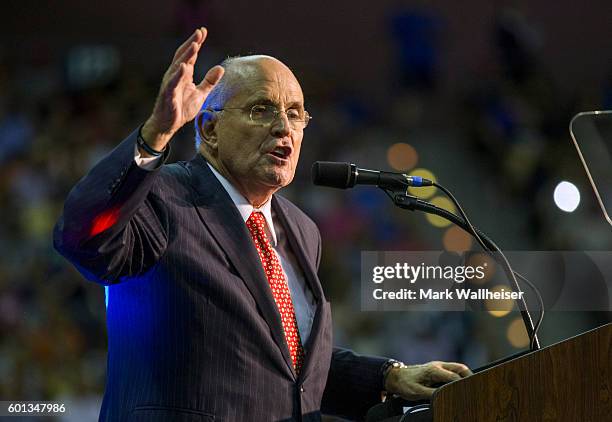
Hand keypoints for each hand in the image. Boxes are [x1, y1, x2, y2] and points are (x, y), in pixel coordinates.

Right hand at [142, 27, 224, 151]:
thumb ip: (209, 81)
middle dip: (192, 43)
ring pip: (178, 66)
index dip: (196, 43)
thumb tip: (220, 68)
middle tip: (200, 32)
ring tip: (195, 44)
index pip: (191, 55)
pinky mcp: (168, 94)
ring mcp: (170, 83)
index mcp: (184, 74)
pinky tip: (184, 67)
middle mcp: (175, 75)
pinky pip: (173, 82)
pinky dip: (178, 74)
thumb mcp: (200, 94)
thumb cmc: (181, 108)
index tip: (203, 31)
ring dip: (186, 55)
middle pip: (183, 55)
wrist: (167, 124)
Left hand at [384, 361, 471, 400]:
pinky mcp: (437, 368)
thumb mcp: (417, 392)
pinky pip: (452, 370)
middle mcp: (438, 365)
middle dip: (469, 376)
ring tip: (469, 387)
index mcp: (434, 370)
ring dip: (465, 375)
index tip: (467, 393)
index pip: (454, 377)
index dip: (462, 385)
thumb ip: (432, 394)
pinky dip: (459, 375)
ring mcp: (438, 365)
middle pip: (460, 368)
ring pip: (457, 367)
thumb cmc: (405, 384)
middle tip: (475, 388)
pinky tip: (460, 385)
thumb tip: (444, 397)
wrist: (396, 376)